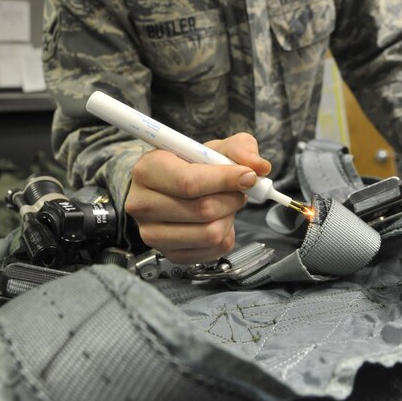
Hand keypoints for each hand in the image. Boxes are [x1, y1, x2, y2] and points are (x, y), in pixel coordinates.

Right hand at [125, 132, 271, 263]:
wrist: (173, 188)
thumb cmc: (191, 165)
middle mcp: (142, 203)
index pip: (189, 182)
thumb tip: (259, 167)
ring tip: (225, 204)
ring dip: (229, 217)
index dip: (225, 180)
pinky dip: (225, 234)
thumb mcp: (214, 147)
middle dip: (231, 199)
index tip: (248, 176)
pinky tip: (218, 220)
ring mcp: (152, 233)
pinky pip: (212, 250)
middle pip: (202, 210)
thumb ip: (240, 149)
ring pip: (209, 233)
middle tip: (238, 190)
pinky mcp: (168, 254)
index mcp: (148, 169)